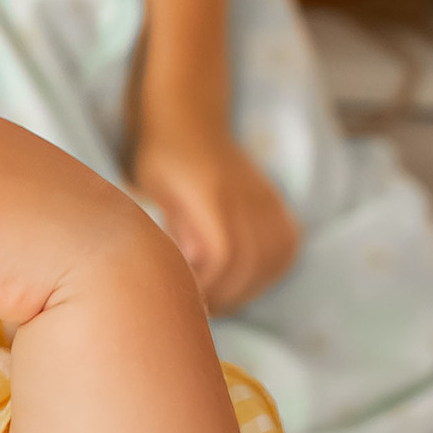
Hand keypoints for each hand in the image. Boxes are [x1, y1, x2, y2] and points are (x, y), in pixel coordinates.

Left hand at [129, 122, 298, 311]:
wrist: (192, 121)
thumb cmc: (160, 161)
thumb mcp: (149, 191)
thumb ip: (168, 226)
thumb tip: (189, 265)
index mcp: (211, 193)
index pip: (222, 254)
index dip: (206, 285)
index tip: (183, 300)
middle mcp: (246, 196)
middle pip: (247, 265)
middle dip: (221, 296)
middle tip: (196, 311)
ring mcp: (268, 200)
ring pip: (269, 263)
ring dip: (243, 291)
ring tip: (216, 300)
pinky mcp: (279, 207)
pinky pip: (284, 252)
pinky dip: (265, 275)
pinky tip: (241, 283)